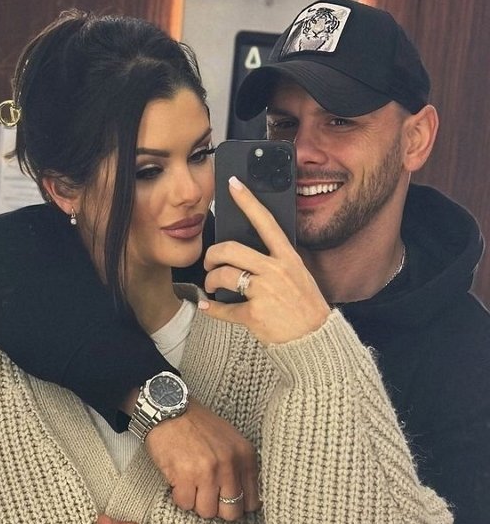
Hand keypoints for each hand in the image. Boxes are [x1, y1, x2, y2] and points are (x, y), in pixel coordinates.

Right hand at [146, 398, 258, 520]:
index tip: (225, 501)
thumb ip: (240, 467)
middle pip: (231, 513)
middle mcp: (230, 464)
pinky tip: (178, 480)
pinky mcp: (185, 475)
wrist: (169, 408)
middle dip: (217, 508)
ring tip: (190, 484)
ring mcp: (208, 471)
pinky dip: (179, 496)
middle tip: (205, 494)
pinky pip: (185, 504)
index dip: (237, 505)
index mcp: (245, 455)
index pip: (251, 502)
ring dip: (196, 502)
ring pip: (207, 512)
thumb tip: (246, 501)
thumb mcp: (229, 440)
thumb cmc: (197, 424)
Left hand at [201, 176, 329, 343]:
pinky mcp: (254, 314)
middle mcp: (275, 270)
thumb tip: (247, 253)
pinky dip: (212, 308)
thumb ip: (276, 261)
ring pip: (223, 275)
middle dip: (213, 254)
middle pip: (231, 249)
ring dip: (211, 280)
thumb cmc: (304, 306)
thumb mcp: (298, 275)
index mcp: (287, 257)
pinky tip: (208, 306)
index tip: (233, 184)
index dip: (248, 201)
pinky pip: (223, 308)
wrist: (315, 340)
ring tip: (212, 286)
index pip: (266, 222)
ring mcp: (264, 291)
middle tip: (211, 262)